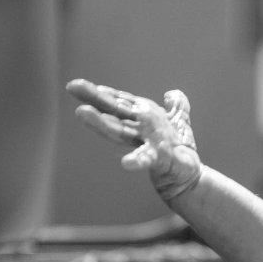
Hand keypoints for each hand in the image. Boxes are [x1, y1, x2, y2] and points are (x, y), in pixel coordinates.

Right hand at [66, 79, 202, 200]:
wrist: (189, 177)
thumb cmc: (179, 152)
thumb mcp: (179, 124)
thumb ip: (176, 108)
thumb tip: (173, 94)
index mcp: (143, 120)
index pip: (122, 103)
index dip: (105, 93)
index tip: (81, 84)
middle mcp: (139, 132)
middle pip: (115, 113)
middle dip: (95, 99)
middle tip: (73, 87)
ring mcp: (147, 145)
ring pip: (121, 132)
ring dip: (102, 123)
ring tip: (83, 112)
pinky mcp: (159, 160)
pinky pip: (148, 159)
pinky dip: (137, 160)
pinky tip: (127, 163)